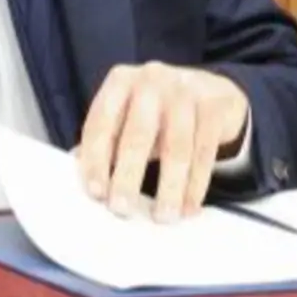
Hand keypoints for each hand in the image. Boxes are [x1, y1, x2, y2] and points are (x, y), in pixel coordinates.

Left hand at [78, 63, 248, 222]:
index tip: (96, 192)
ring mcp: (185, 91)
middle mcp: (151, 80)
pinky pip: (204, 152)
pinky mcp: (214, 107)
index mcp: (120, 82)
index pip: (101, 123)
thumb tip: (82, 176)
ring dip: (169, 187)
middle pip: (137, 134)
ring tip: (163, 216)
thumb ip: (106, 141)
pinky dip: (196, 185)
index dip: (96, 159)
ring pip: (176, 147)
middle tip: (121, 209)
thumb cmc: (158, 109)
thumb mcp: (127, 115)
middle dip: (128, 176)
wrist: (211, 89)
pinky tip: (189, 207)